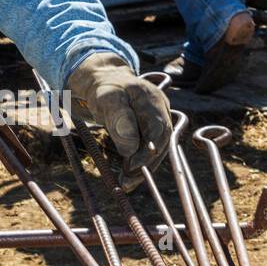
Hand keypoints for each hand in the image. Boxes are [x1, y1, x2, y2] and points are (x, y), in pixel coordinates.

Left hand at [67, 53, 171, 191]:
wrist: (105, 81)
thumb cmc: (104, 89)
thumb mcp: (107, 99)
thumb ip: (119, 120)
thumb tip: (131, 149)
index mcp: (151, 99)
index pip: (158, 129)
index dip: (147, 151)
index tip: (131, 167)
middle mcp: (161, 109)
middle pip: (162, 141)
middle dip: (146, 164)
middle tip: (128, 180)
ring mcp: (160, 118)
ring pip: (158, 147)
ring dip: (144, 167)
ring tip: (127, 183)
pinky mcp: (153, 128)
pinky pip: (151, 148)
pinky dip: (141, 163)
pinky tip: (129, 176)